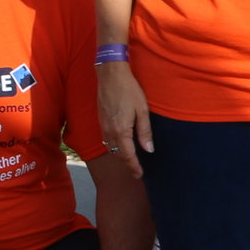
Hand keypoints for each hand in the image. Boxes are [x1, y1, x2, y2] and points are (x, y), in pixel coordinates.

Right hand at [97, 62, 153, 178]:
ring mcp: (103, 126)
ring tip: (130, 160)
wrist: (110, 75)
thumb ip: (145, 132)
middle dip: (127, 163)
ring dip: (119, 155)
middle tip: (136, 171)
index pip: (128, 155)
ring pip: (110, 147)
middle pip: (117, 154)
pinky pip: (106, 139)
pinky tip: (120, 145)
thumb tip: (149, 150)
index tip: (139, 175)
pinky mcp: (100, 120)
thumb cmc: (129, 90)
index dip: (134, 167)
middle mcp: (109, 131)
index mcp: (121, 131)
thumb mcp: (142, 110)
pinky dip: (113, 146)